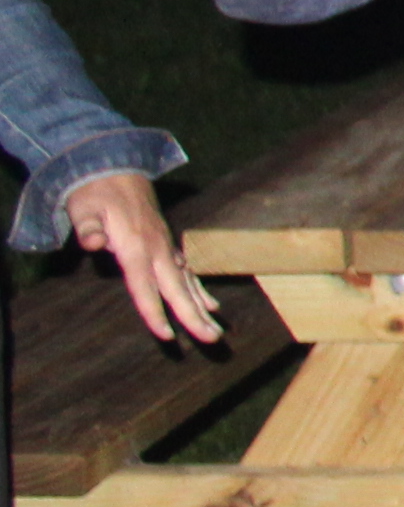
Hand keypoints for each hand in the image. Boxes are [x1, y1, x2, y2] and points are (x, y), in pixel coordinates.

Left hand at [59, 168, 223, 345]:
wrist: (115, 167)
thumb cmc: (95, 192)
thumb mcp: (84, 207)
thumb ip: (90, 227)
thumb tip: (94, 243)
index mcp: (136, 246)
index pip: (145, 287)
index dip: (155, 312)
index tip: (166, 335)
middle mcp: (156, 250)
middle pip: (176, 289)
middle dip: (193, 316)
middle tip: (212, 339)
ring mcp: (165, 246)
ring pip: (186, 282)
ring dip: (201, 308)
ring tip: (216, 331)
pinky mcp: (166, 244)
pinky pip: (186, 272)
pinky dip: (199, 290)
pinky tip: (210, 305)